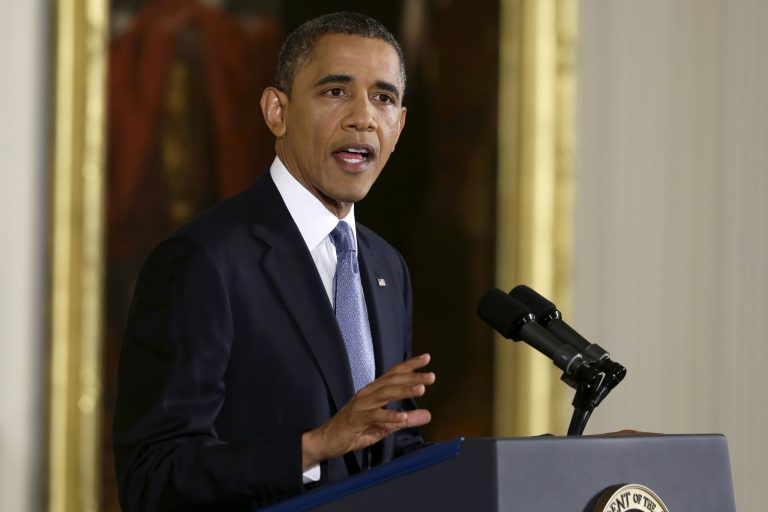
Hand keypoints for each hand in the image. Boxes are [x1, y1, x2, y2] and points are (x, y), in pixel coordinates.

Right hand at [301, 353, 434, 468]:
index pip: (393, 374)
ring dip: (404, 391)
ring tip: (421, 390)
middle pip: (392, 381)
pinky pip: (375, 415)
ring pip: (385, 394)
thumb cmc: (353, 430)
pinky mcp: (356, 419)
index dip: (409, 365)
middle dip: (412, 377)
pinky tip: (403, 417)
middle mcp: (367, 394)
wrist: (326, 440)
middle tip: (430, 376)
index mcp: (373, 391)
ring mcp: (360, 405)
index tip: (426, 358)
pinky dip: (390, 415)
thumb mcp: (383, 426)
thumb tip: (427, 415)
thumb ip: (405, 420)